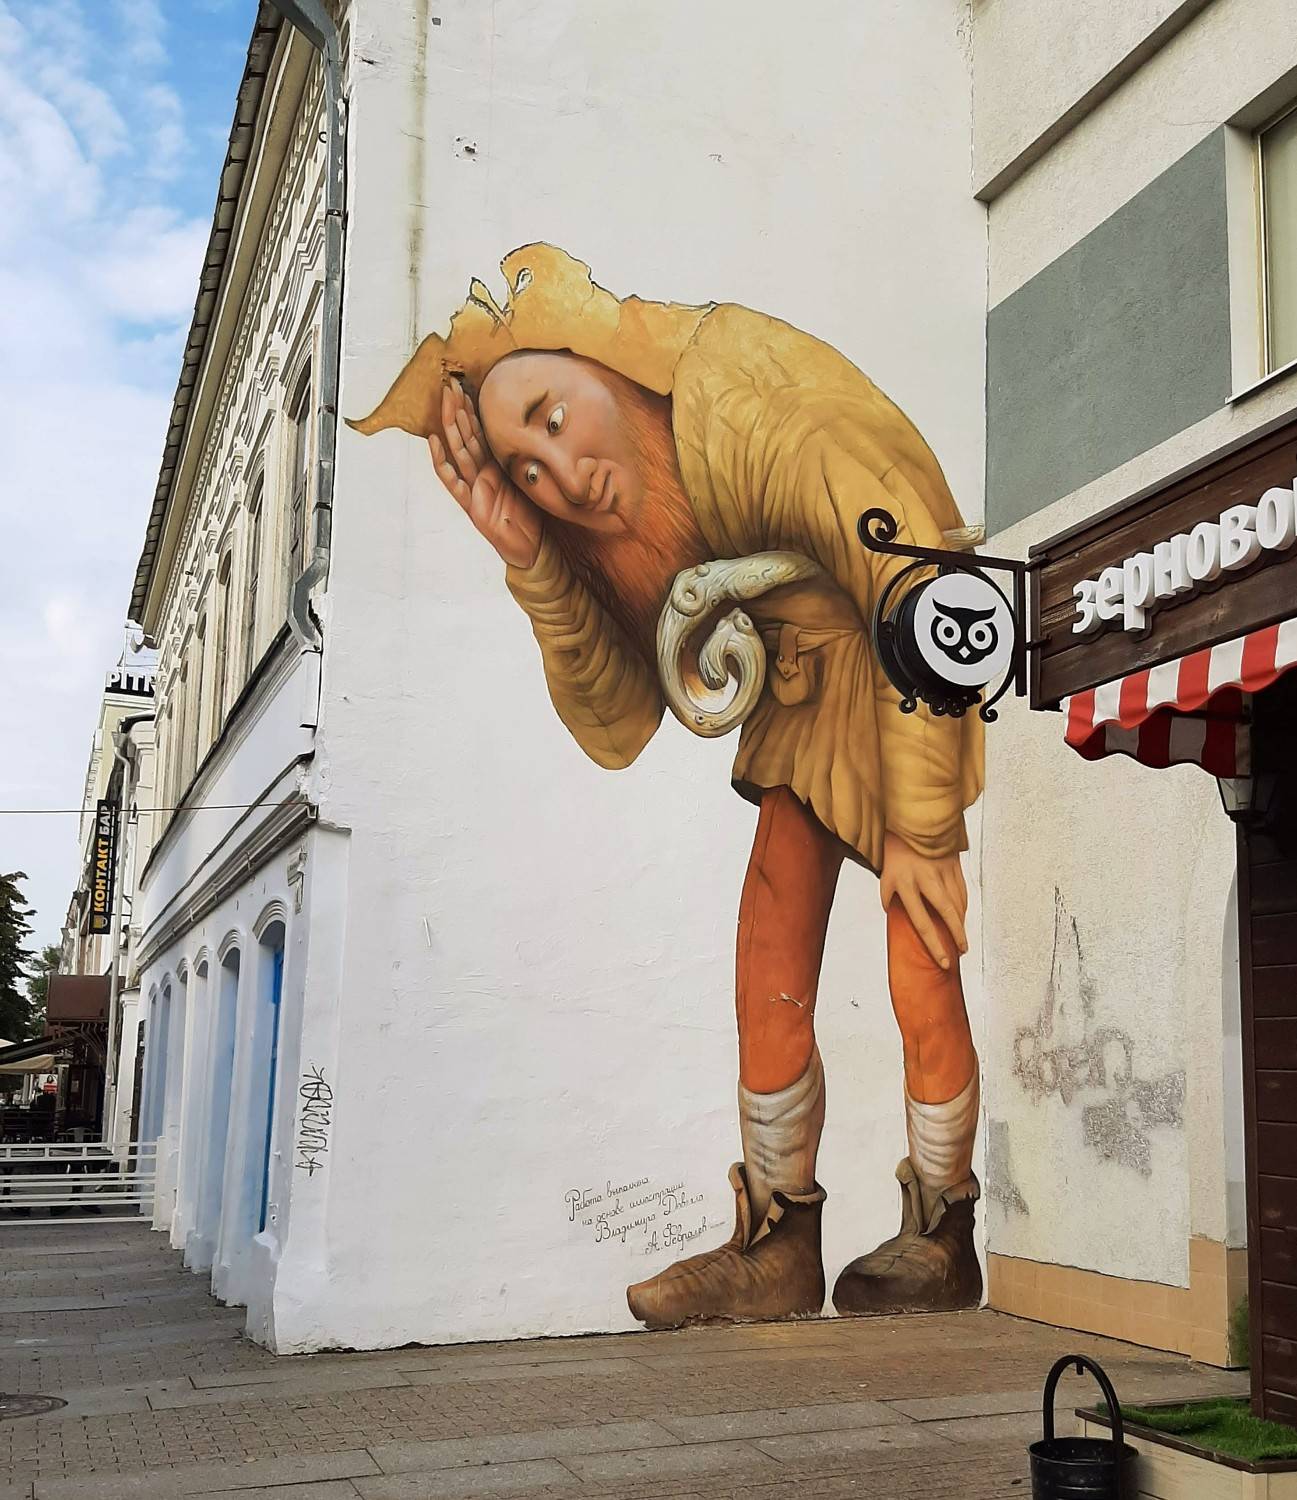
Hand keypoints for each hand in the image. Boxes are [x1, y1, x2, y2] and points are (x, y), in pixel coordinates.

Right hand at [427, 379, 542, 568]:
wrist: (532, 550)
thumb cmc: (530, 517)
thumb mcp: (530, 481)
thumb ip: (524, 459)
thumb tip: (539, 431)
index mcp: (494, 468)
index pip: (480, 434)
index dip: (472, 412)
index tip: (467, 386)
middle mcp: (480, 475)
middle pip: (466, 437)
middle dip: (458, 410)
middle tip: (451, 383)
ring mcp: (474, 489)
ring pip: (460, 451)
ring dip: (452, 425)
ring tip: (446, 401)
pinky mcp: (472, 506)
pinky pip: (454, 482)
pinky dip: (442, 463)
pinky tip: (434, 443)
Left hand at [879, 832, 967, 969]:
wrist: (912, 819)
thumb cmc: (896, 850)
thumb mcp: (885, 874)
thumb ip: (889, 897)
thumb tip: (894, 917)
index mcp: (905, 883)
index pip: (921, 921)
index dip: (934, 944)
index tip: (943, 960)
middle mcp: (925, 878)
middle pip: (947, 913)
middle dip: (957, 936)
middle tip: (961, 953)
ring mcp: (942, 870)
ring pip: (958, 903)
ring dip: (961, 923)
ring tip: (961, 939)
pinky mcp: (953, 863)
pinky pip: (962, 890)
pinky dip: (964, 906)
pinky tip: (962, 917)